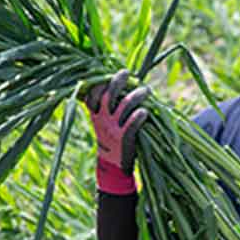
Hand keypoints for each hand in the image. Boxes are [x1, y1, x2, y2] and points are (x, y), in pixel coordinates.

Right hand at [84, 70, 149, 193]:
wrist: (113, 166)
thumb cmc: (112, 138)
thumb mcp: (103, 122)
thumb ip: (107, 106)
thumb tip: (118, 82)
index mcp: (96, 114)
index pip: (92, 93)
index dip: (100, 82)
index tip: (109, 74)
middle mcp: (102, 119)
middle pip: (108, 95)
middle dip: (118, 81)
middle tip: (127, 73)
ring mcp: (113, 128)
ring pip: (124, 105)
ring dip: (137, 95)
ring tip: (146, 90)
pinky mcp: (124, 138)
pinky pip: (133, 122)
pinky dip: (140, 115)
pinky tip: (145, 111)